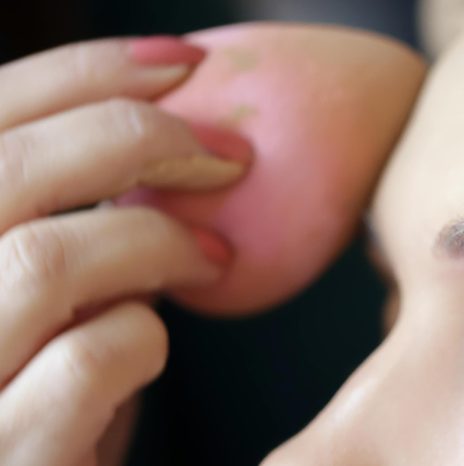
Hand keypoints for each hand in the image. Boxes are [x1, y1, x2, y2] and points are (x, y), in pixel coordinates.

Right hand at [0, 37, 248, 464]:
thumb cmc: (36, 392)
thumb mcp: (37, 297)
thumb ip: (65, 231)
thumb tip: (155, 161)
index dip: (86, 69)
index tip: (185, 61)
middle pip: (14, 168)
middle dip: (143, 138)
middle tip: (231, 152)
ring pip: (49, 260)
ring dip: (155, 242)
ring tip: (213, 254)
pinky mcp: (7, 455)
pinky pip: (91, 356)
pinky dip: (144, 335)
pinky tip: (154, 343)